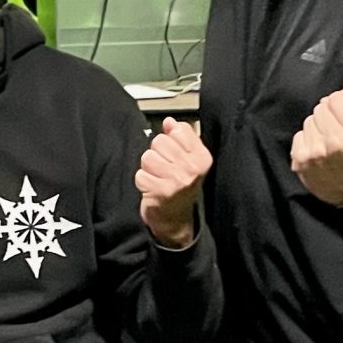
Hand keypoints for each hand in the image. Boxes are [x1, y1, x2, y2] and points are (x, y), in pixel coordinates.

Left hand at [136, 118, 210, 248]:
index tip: (175, 155)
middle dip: (157, 154)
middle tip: (164, 170)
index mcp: (202, 158)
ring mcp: (177, 181)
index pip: (178, 130)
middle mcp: (192, 168)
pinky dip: (143, 182)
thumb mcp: (188, 161)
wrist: (176, 220)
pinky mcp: (161, 192)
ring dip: (148, 169)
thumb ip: (180, 138)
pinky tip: (153, 188)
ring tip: (158, 178)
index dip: (170, 140)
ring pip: (148, 157)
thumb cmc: (181, 188)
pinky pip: (140, 175)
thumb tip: (169, 122)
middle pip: (160, 141)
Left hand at [290, 86, 342, 206]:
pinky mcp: (301, 160)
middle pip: (320, 107)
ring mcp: (316, 152)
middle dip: (328, 116)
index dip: (340, 104)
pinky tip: (318, 152)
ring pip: (309, 120)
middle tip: (337, 131)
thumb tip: (334, 94)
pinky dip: (307, 141)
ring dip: (317, 128)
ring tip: (328, 143)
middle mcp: (335, 141)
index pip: (336, 97)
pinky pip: (299, 135)